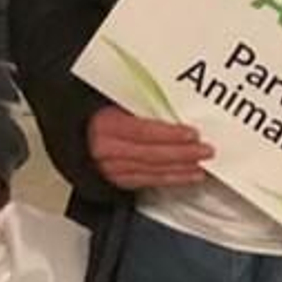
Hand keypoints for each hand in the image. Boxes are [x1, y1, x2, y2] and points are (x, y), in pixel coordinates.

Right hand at [86, 105, 212, 190]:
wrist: (75, 132)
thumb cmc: (96, 112)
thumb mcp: (111, 99)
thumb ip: (137, 104)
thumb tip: (171, 102)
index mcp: (105, 126)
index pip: (143, 132)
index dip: (169, 135)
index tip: (192, 134)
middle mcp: (107, 151)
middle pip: (151, 155)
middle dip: (182, 154)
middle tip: (205, 150)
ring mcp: (112, 169)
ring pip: (152, 172)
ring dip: (180, 170)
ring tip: (202, 166)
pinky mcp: (118, 181)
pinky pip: (148, 182)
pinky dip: (170, 179)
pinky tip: (187, 176)